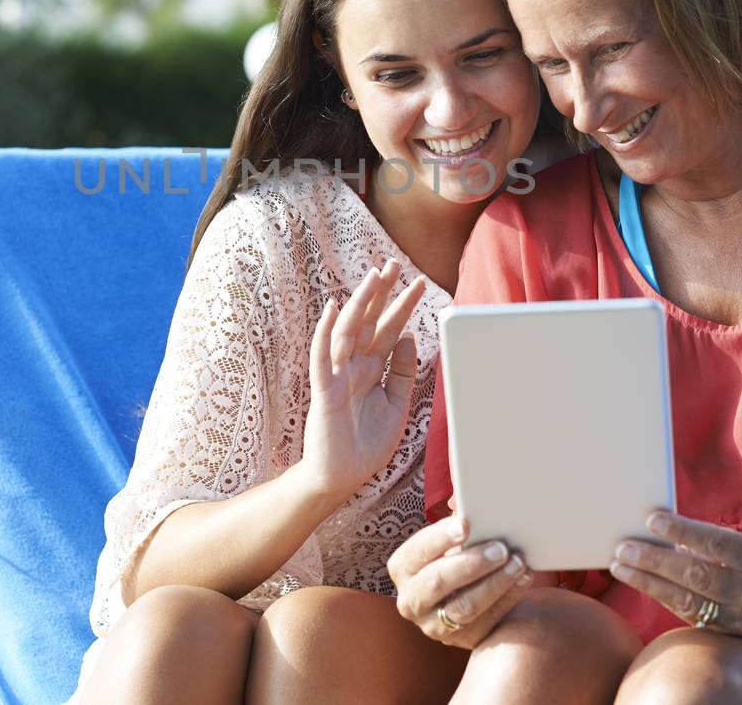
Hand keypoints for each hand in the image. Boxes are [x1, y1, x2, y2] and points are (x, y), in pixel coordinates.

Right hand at [297, 260, 425, 500]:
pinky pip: (322, 358)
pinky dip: (325, 333)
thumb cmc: (367, 444)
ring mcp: (338, 376)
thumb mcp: (396, 405)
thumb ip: (401, 372)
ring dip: (360, 303)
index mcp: (373, 369)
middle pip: (369, 321)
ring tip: (373, 277)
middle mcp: (355, 366)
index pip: (389, 329)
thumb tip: (408, 337)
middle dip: (381, 293)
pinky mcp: (324, 391)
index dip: (403, 306)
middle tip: (394, 264)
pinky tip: (332, 309)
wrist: (342, 477)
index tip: (418, 282)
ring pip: (348, 331)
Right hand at [388, 515, 533, 648]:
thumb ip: (456, 521)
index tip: (466, 523)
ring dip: (495, 582)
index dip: (440, 537)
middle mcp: (411, 600)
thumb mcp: (452, 540)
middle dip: (471, 563)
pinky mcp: (463, 641)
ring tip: (518, 562)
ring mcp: (434, 626)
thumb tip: (465, 499)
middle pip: (437, 582)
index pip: (417, 551)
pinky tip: (524, 578)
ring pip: (465, 606)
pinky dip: (508, 598)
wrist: (474, 593)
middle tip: (501, 547)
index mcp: (402, 568)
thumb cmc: (459, 556)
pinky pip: (488, 622)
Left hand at [608, 512, 741, 637]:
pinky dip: (663, 597)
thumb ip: (709, 542)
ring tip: (621, 566)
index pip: (718, 544)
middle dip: (655, 562)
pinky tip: (641, 583)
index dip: (684, 532)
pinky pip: (689, 617)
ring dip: (648, 583)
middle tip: (623, 548)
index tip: (652, 520)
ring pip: (688, 603)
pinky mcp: (729, 637)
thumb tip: (660, 533)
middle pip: (698, 577)